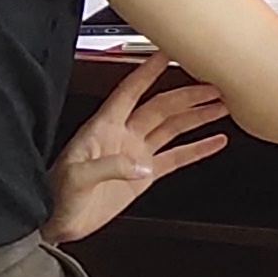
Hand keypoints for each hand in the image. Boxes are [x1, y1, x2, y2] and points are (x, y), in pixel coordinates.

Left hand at [44, 55, 233, 242]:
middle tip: (213, 87)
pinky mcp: (144, 177)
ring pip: (173, 128)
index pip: (130, 91)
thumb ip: (109, 167)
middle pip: (161, 107)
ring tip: (221, 107)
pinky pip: (176, 158)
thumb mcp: (77, 177)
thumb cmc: (57, 195)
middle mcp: (123, 136)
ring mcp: (135, 155)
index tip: (167, 54)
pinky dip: (197, 149)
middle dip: (188, 95)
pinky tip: (214, 141)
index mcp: (103, 127)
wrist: (56, 222)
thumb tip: (141, 165)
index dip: (148, 71)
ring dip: (197, 117)